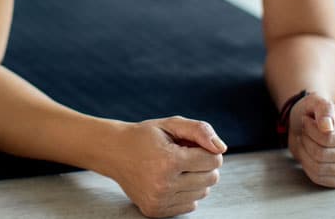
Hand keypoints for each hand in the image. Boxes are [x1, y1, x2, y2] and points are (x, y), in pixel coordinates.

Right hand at [105, 116, 225, 217]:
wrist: (113, 152)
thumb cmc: (144, 137)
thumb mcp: (170, 124)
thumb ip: (199, 130)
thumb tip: (221, 149)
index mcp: (168, 161)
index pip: (212, 160)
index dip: (207, 149)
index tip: (192, 144)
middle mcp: (163, 184)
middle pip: (211, 178)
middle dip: (203, 164)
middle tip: (184, 155)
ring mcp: (159, 200)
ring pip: (202, 193)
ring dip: (195, 179)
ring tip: (176, 167)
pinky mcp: (155, 211)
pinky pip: (190, 205)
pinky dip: (186, 192)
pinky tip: (170, 180)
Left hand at [287, 94, 334, 187]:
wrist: (307, 125)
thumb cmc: (314, 113)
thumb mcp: (317, 102)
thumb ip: (324, 110)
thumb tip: (327, 127)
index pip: (328, 138)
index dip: (310, 129)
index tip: (307, 120)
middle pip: (321, 154)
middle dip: (306, 141)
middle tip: (305, 132)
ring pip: (318, 168)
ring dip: (304, 153)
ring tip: (306, 142)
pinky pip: (318, 177)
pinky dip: (306, 165)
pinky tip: (308, 154)